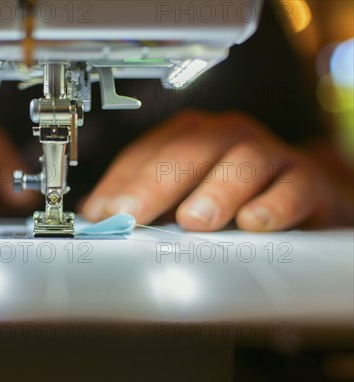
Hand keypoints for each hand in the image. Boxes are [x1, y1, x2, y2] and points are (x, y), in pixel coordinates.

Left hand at [81, 110, 344, 230]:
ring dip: (215, 190)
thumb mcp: (182, 194)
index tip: (102, 212)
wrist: (301, 192)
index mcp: (189, 137)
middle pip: (189, 151)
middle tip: (131, 215)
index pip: (148, 153)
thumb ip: (145, 204)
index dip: (122, 181)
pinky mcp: (306, 180)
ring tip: (193, 220)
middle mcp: (226, 137)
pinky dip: (274, 204)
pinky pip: (292, 187)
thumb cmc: (231, 193)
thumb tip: (97, 219)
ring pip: (242, 162)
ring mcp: (268, 154)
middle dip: (155, 183)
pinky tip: (253, 222)